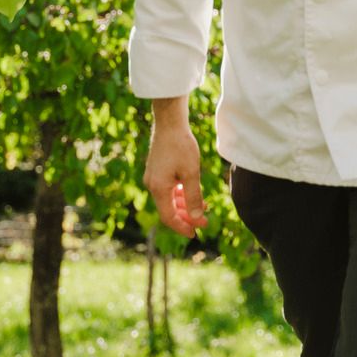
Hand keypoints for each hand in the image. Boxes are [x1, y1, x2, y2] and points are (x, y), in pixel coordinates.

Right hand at [144, 115, 209, 237]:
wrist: (170, 123)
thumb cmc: (181, 146)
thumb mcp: (192, 173)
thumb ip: (194, 197)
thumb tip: (197, 217)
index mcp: (158, 188)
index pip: (168, 217)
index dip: (182, 227)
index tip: (195, 233)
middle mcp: (152, 185)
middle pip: (168, 210)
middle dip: (186, 217)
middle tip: (204, 222)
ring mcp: (153, 177)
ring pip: (169, 200)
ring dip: (184, 206)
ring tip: (203, 207)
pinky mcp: (156, 170)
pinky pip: (168, 189)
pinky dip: (180, 194)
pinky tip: (192, 193)